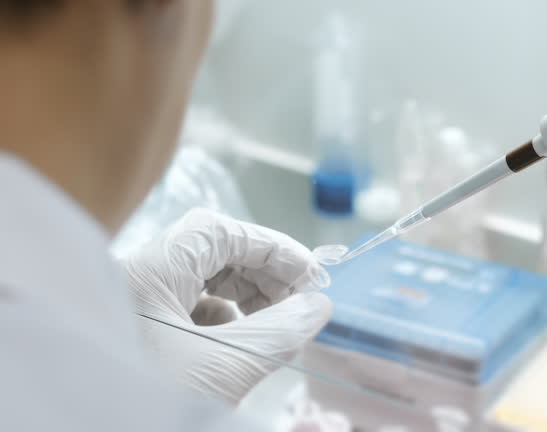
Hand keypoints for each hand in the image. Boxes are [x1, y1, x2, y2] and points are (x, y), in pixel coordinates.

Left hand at [122, 208, 332, 403]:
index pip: (219, 232)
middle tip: (299, 300)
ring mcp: (135, 307)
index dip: (271, 247)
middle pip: (212, 253)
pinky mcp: (139, 333)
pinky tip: (243, 340)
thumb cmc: (150, 405)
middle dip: (261, 273)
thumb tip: (319, 306)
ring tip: (279, 321)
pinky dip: (224, 318)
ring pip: (202, 281)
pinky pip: (188, 309)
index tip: (310, 274)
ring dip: (246, 295)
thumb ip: (280, 332)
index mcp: (148, 273)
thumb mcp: (225, 367)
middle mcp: (137, 279)